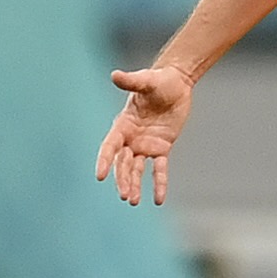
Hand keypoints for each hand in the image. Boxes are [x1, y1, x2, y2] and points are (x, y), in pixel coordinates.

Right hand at [94, 64, 193, 204]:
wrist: (177, 83)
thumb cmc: (158, 80)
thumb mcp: (146, 81)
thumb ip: (131, 82)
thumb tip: (115, 75)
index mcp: (122, 125)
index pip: (110, 146)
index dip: (104, 160)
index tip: (99, 176)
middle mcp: (131, 138)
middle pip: (122, 163)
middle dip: (122, 179)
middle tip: (125, 196)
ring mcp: (145, 145)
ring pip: (137, 170)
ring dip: (135, 185)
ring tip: (134, 201)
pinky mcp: (161, 148)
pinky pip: (159, 169)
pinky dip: (159, 184)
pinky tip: (159, 200)